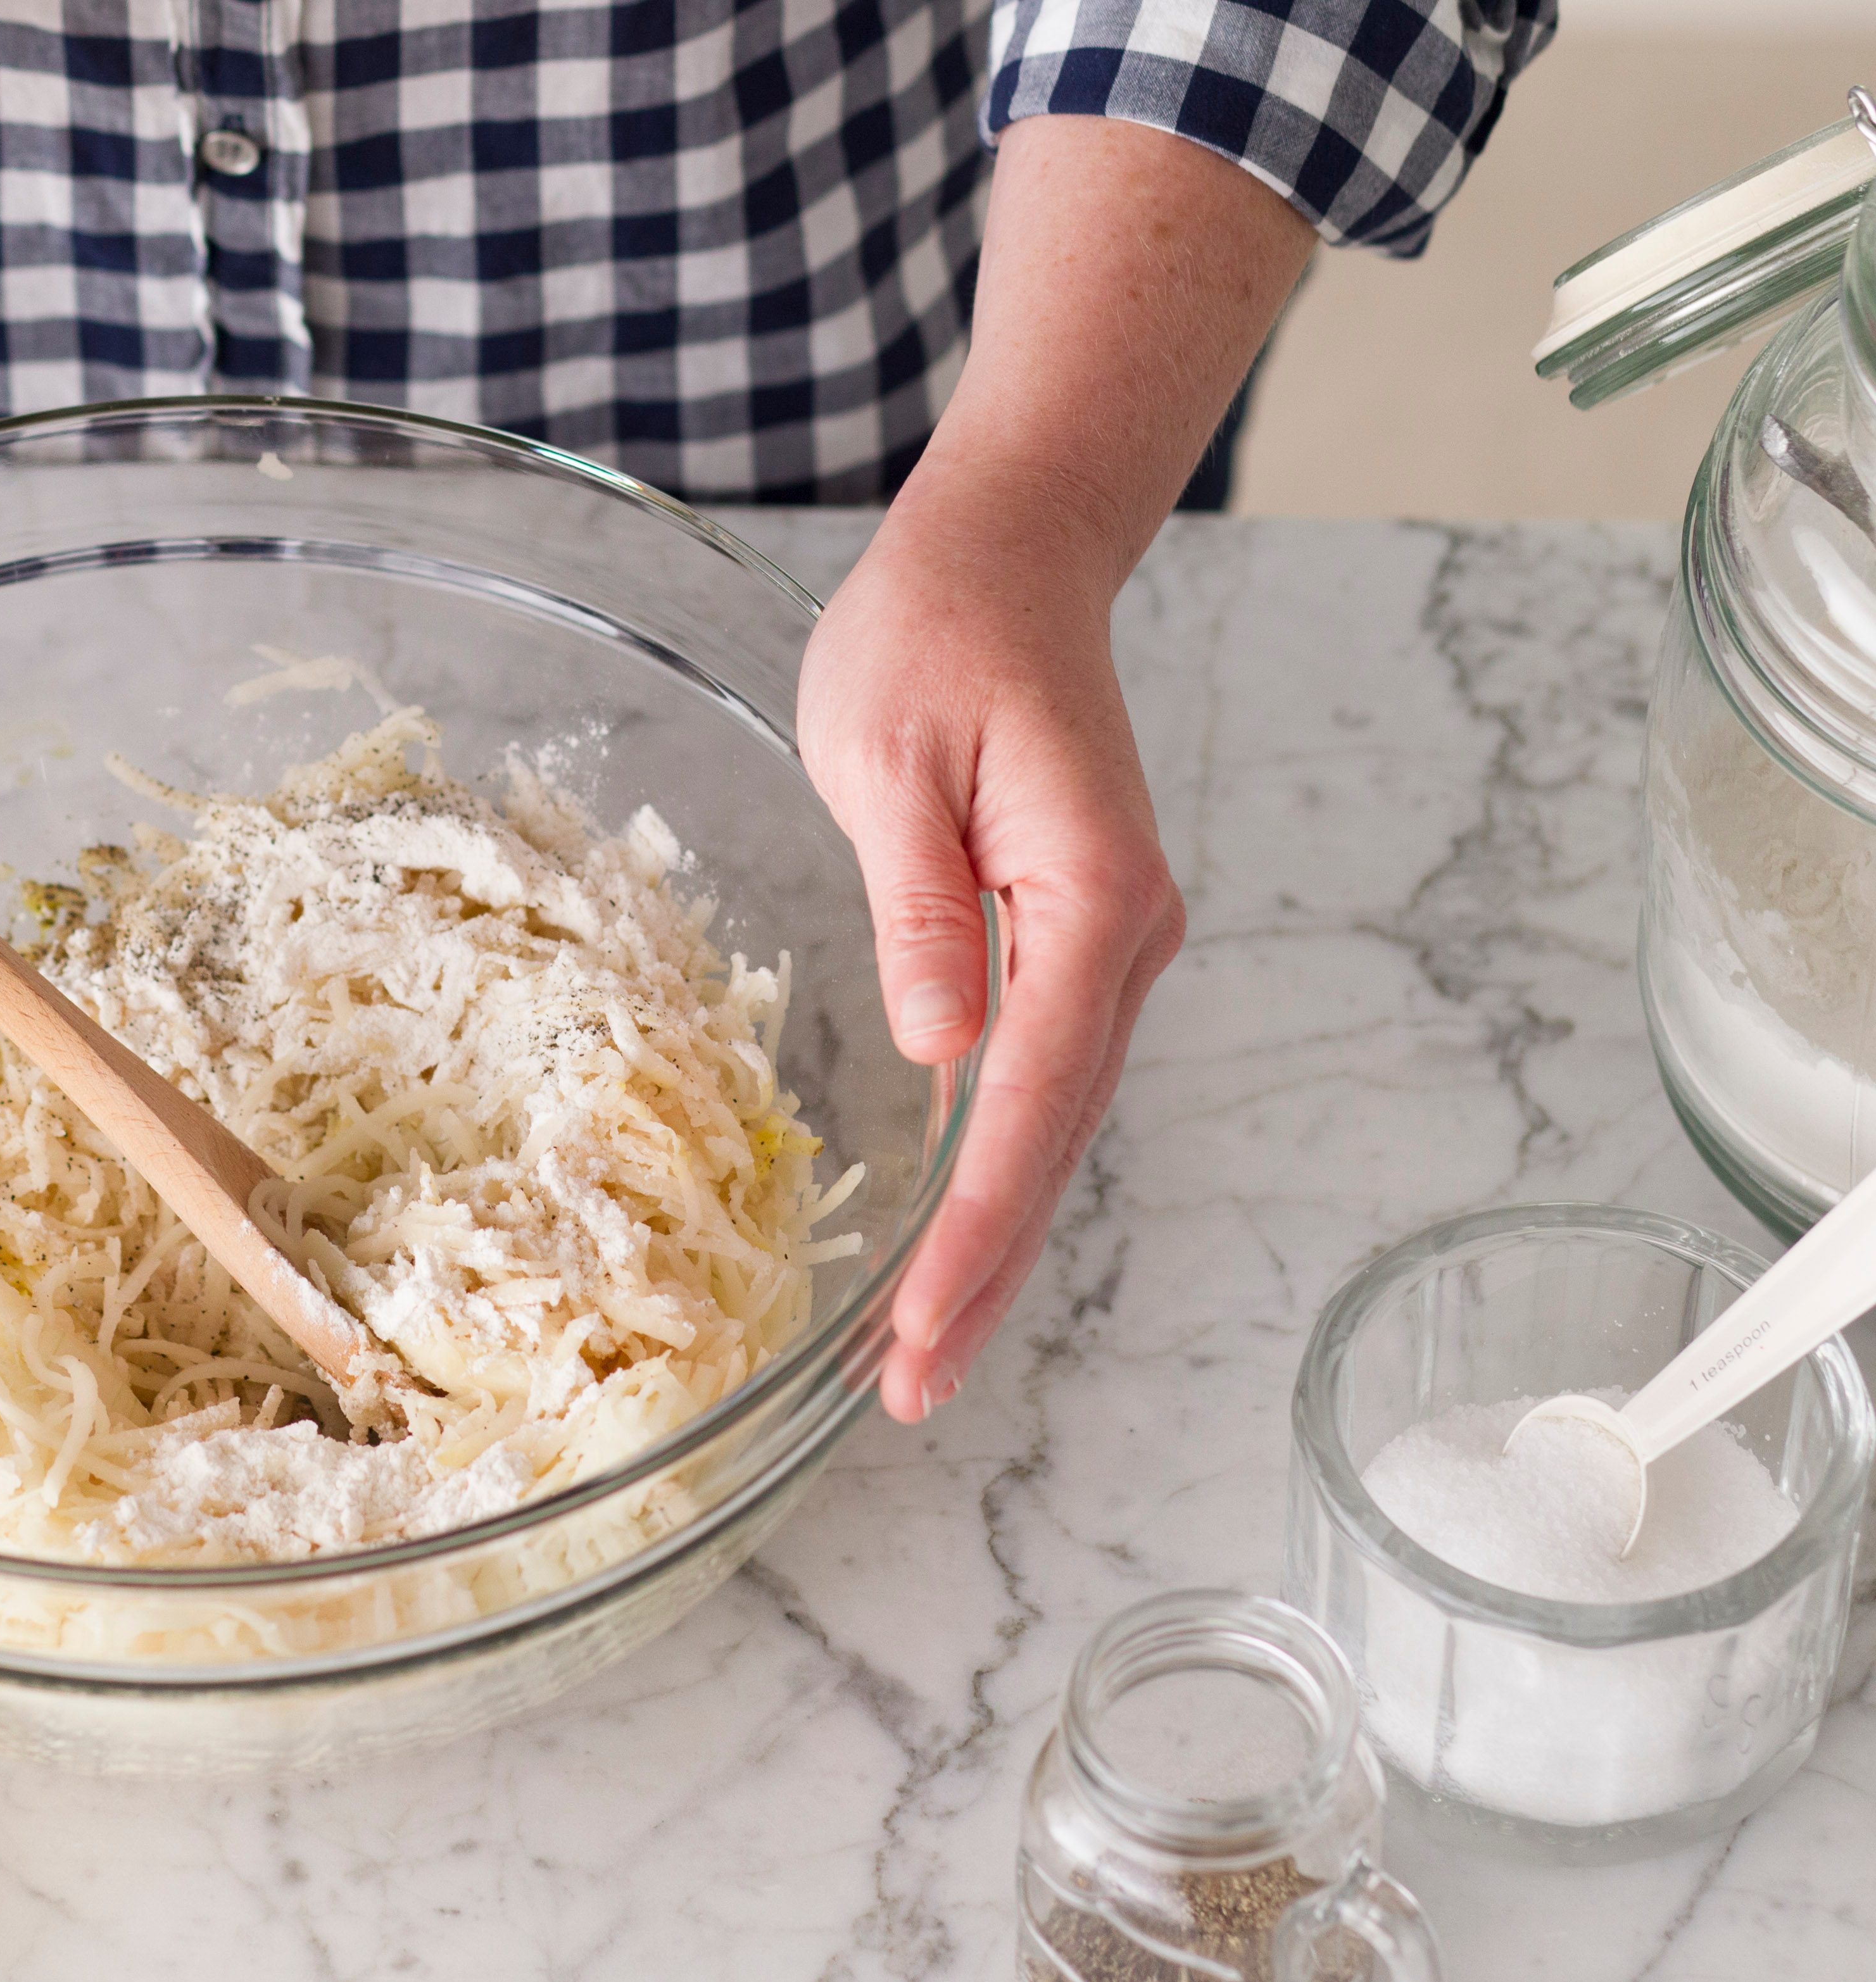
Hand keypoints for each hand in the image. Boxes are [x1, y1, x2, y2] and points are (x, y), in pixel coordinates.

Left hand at [799, 479, 1183, 1423]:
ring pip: (1054, 1124)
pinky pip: (1042, 1080)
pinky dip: (999, 1169)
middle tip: (909, 1393)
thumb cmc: (935, 634)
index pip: (1031, 1099)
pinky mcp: (1072, 940)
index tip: (920, 1329)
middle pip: (1056, 1139)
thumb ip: (920, 907)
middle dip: (987, 1274)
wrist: (1005, 558)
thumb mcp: (890, 757)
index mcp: (1087, 895)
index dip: (975, 1229)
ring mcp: (1106, 942)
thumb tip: (943, 1047)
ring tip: (921, 1356)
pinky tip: (953, 1245)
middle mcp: (1121, 934)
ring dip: (995, 1240)